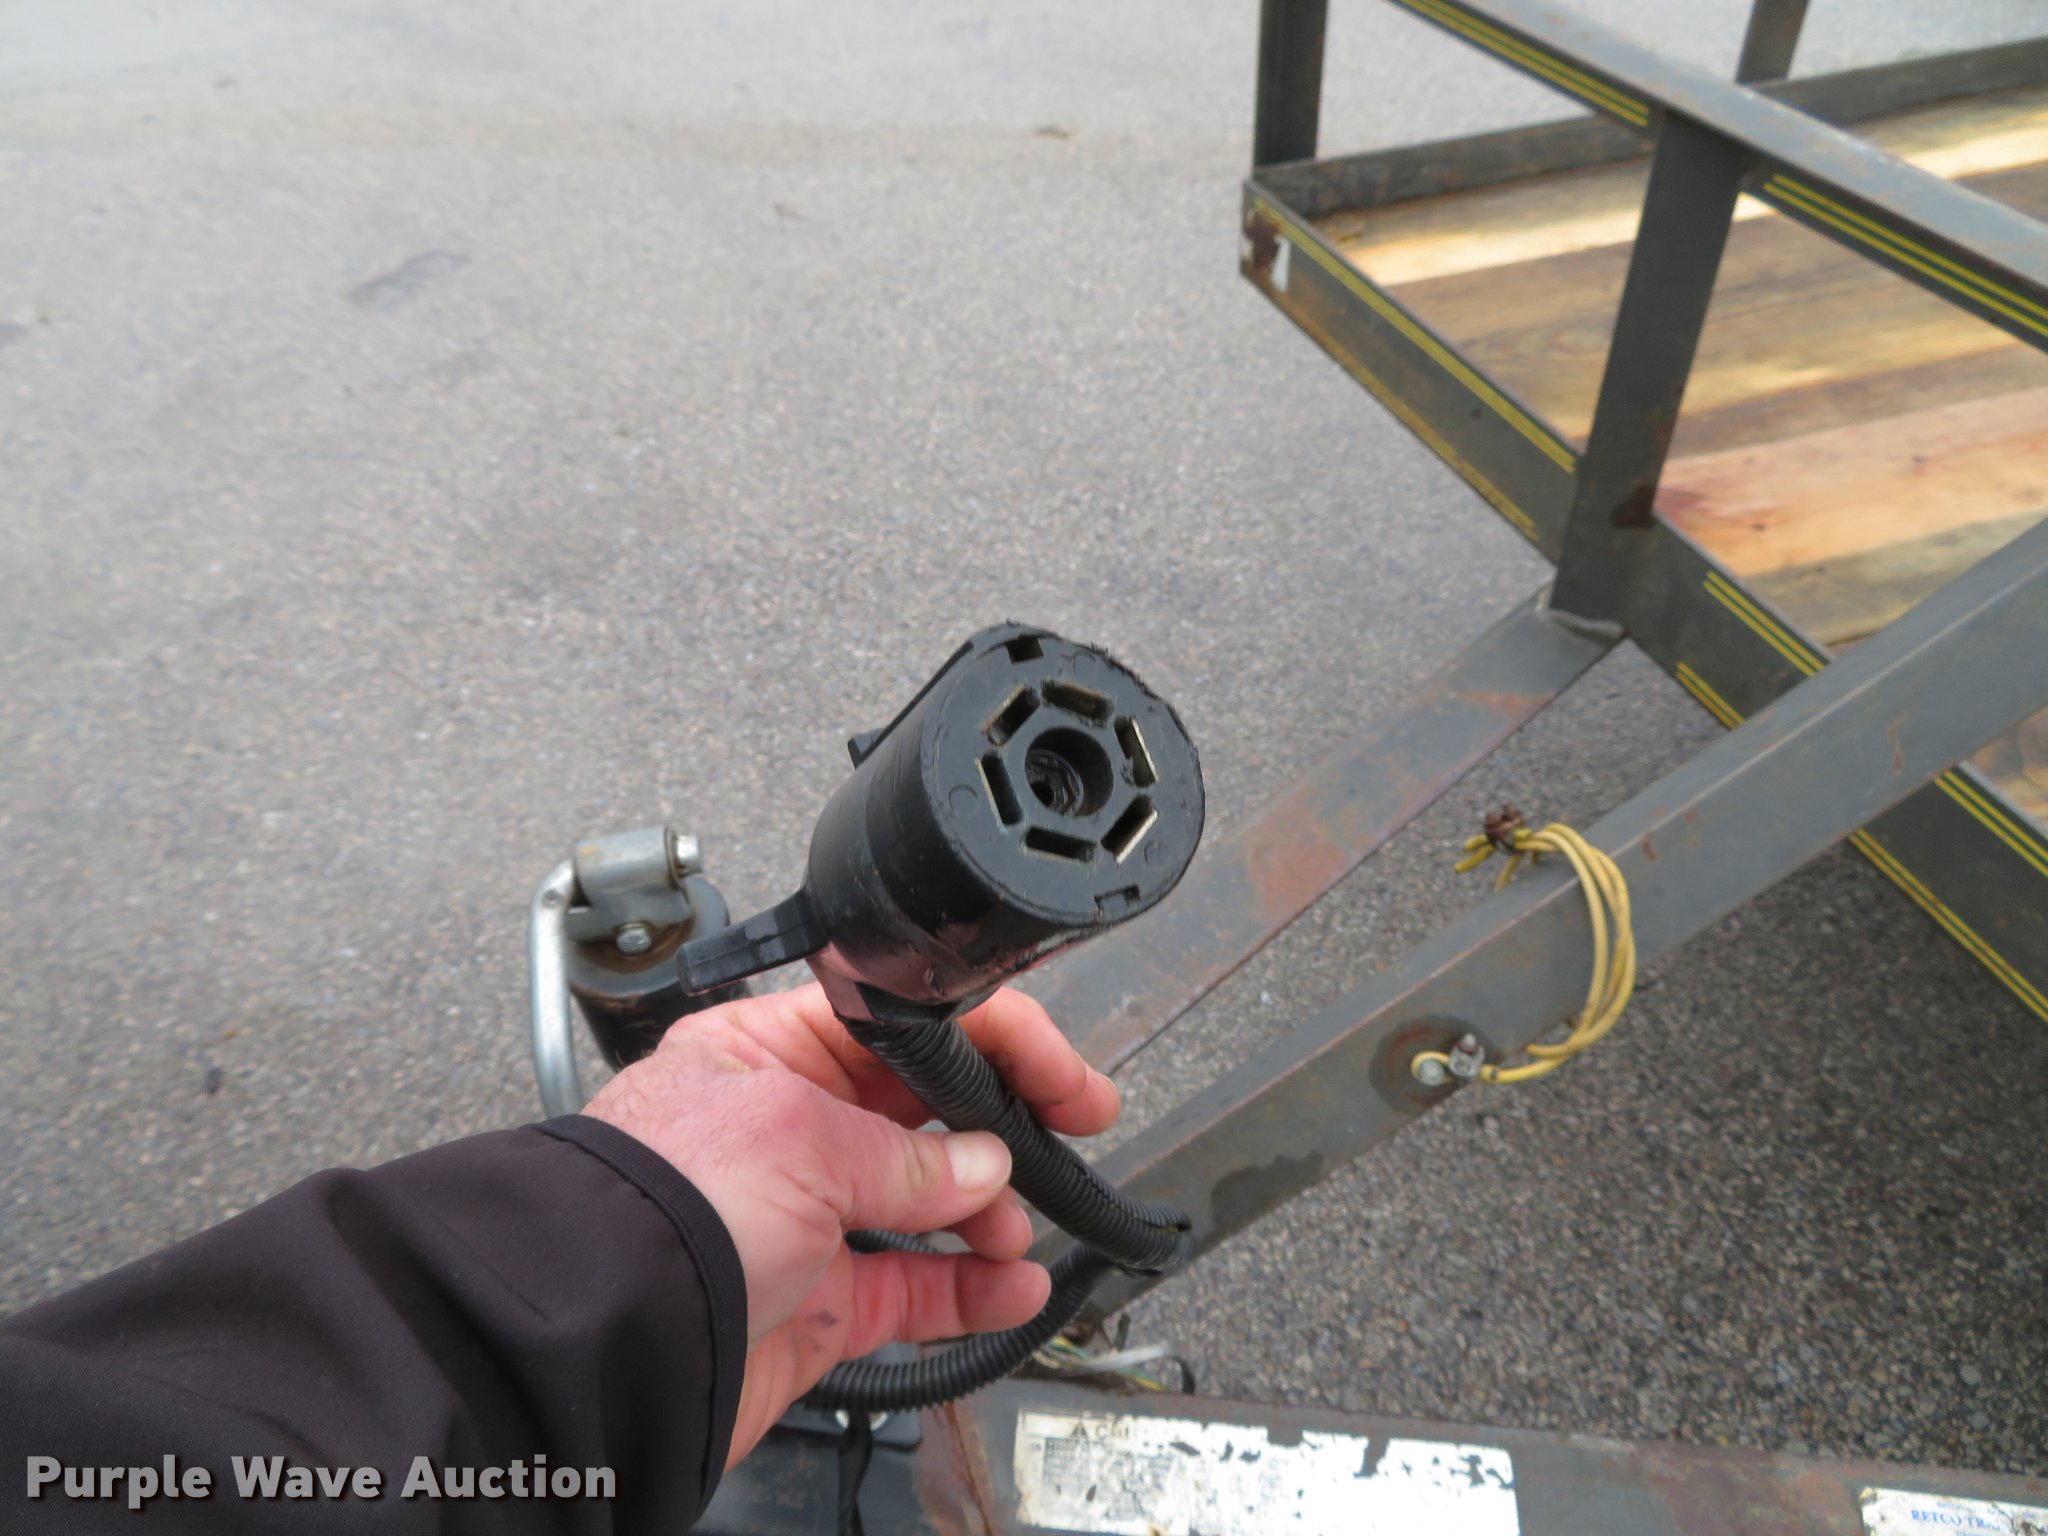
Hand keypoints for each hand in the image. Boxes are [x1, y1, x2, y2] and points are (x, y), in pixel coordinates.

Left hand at [584, 983, 1120, 1465]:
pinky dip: (970, 1291)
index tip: (1059, 1074)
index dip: (989, 1042)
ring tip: (1018, 1231)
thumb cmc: (656, 1209)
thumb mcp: (798, 1141)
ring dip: (989, 1216)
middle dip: (996, 1129)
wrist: (600, 1341)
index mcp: (766, 1055)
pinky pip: (913, 1290)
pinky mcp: (814, 1303)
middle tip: (1065, 1139)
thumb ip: (905, 1154)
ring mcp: (801, 1220)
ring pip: (926, 1206)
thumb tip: (982, 1164)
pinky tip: (1012, 1288)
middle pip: (922, 1114)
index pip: (901, 1027)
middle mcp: (784, 1131)